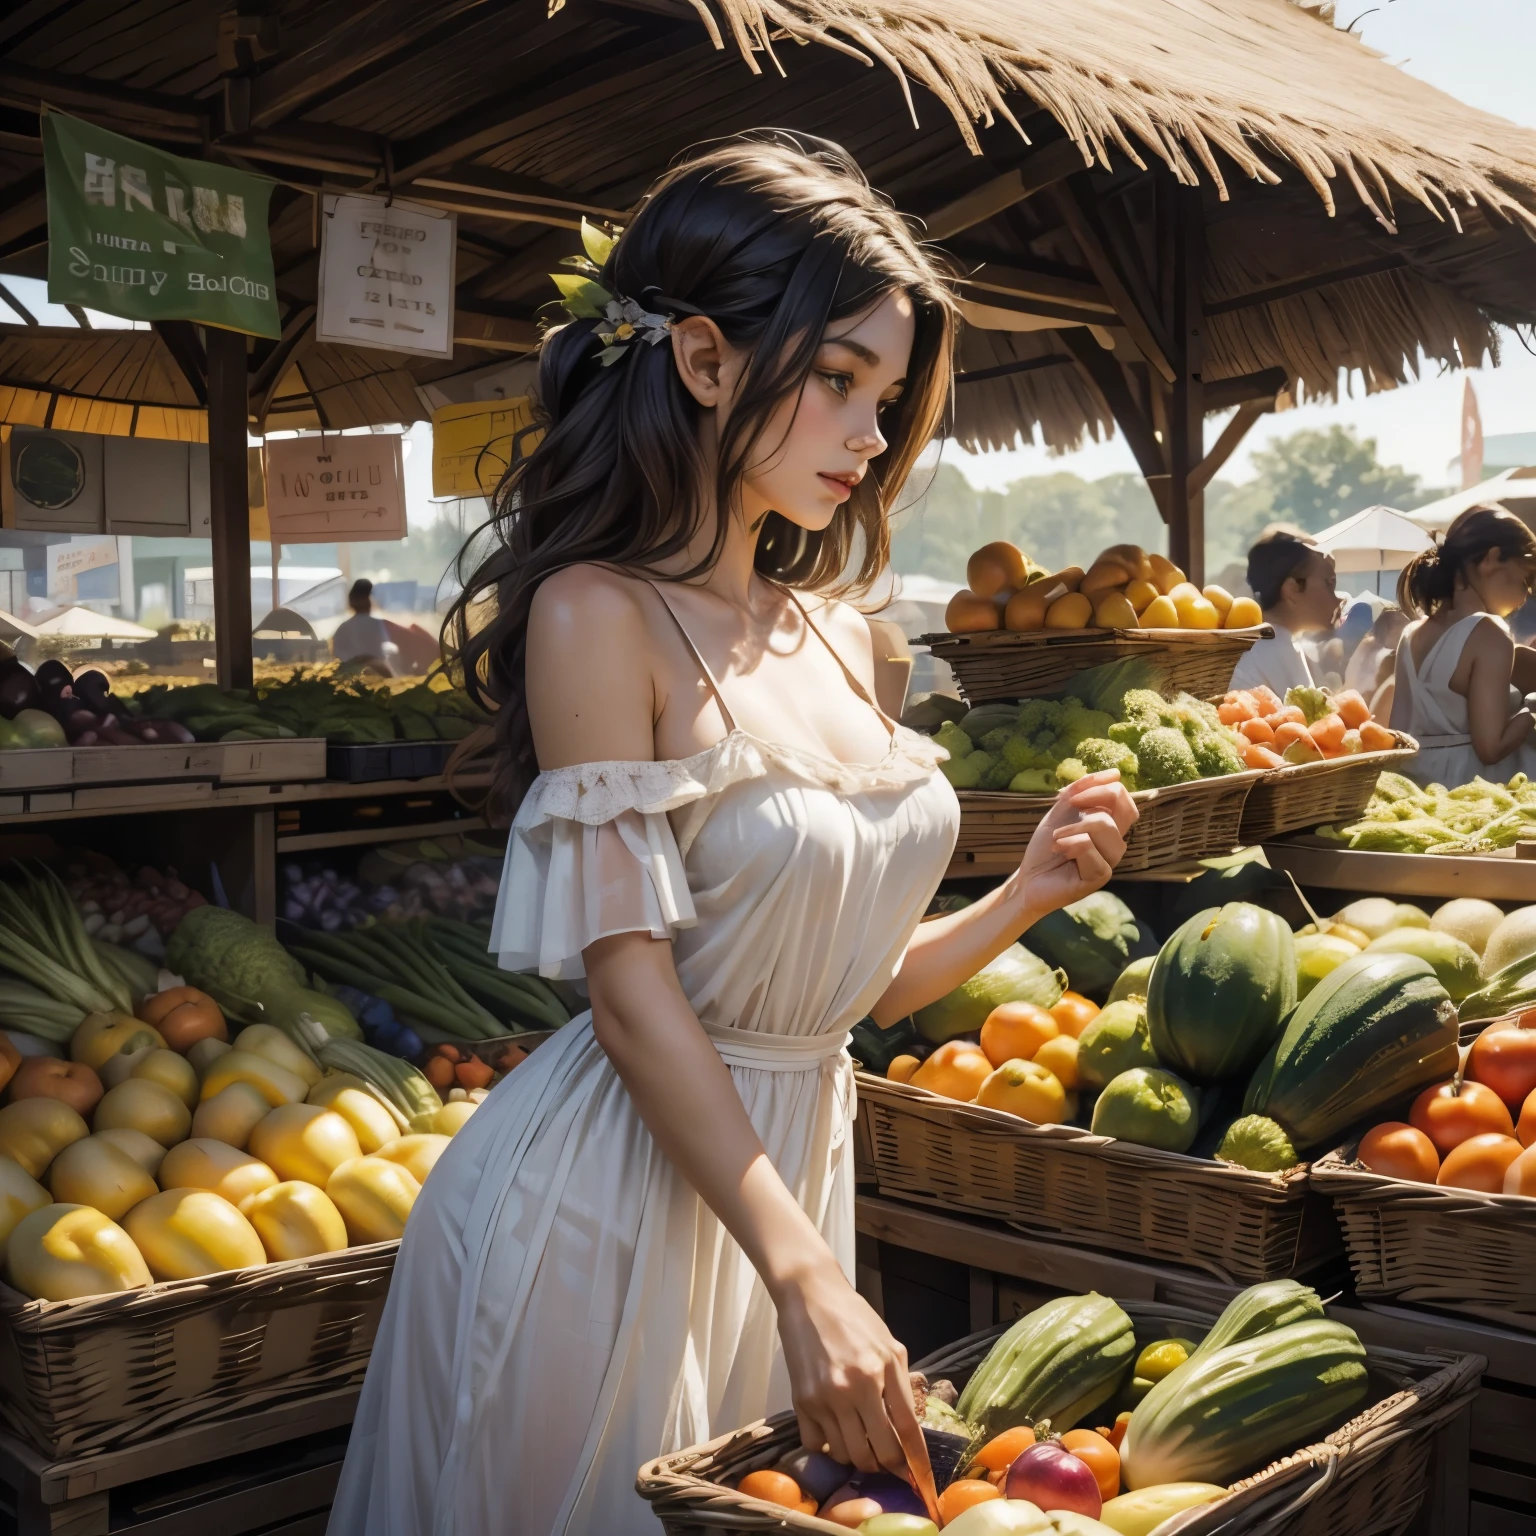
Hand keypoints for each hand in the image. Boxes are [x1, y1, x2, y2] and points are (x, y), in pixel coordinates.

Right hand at [775, 1259, 928, 1480]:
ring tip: (859, 1440)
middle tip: (886, 1461)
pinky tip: (833, 1430)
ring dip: (857, 1456)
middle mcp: (854, 1388)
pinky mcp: (800, 1401)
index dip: (917, 1464)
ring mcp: (824, 1397)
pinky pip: (817, 1445)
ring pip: (847, 1455)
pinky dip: (827, 1446)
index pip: (906, 1432)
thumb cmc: (855, 1318)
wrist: (809, 1295)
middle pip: (877, 1454)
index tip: (922, 1485)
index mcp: (882, 1371)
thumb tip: (909, 1431)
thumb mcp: (890, 1345)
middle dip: (886, 1466)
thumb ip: (901, 1387)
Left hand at [1017, 770, 1137, 915]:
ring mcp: (1109, 860)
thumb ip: (1081, 791)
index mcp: (1109, 826)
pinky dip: (1069, 844)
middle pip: (1125, 809)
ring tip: (1056, 839)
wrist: (1028, 879)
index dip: (1100, 788)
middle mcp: (1114, 842)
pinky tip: (1059, 851)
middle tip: (1068, 807)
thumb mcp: (1060, 812)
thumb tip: (1114, 773)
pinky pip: (1090, 848)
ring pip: (1105, 826)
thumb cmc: (1046, 847)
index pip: (1123, 798)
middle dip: (1091, 799)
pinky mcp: (1099, 877)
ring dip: (1072, 826)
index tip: (1072, 797)